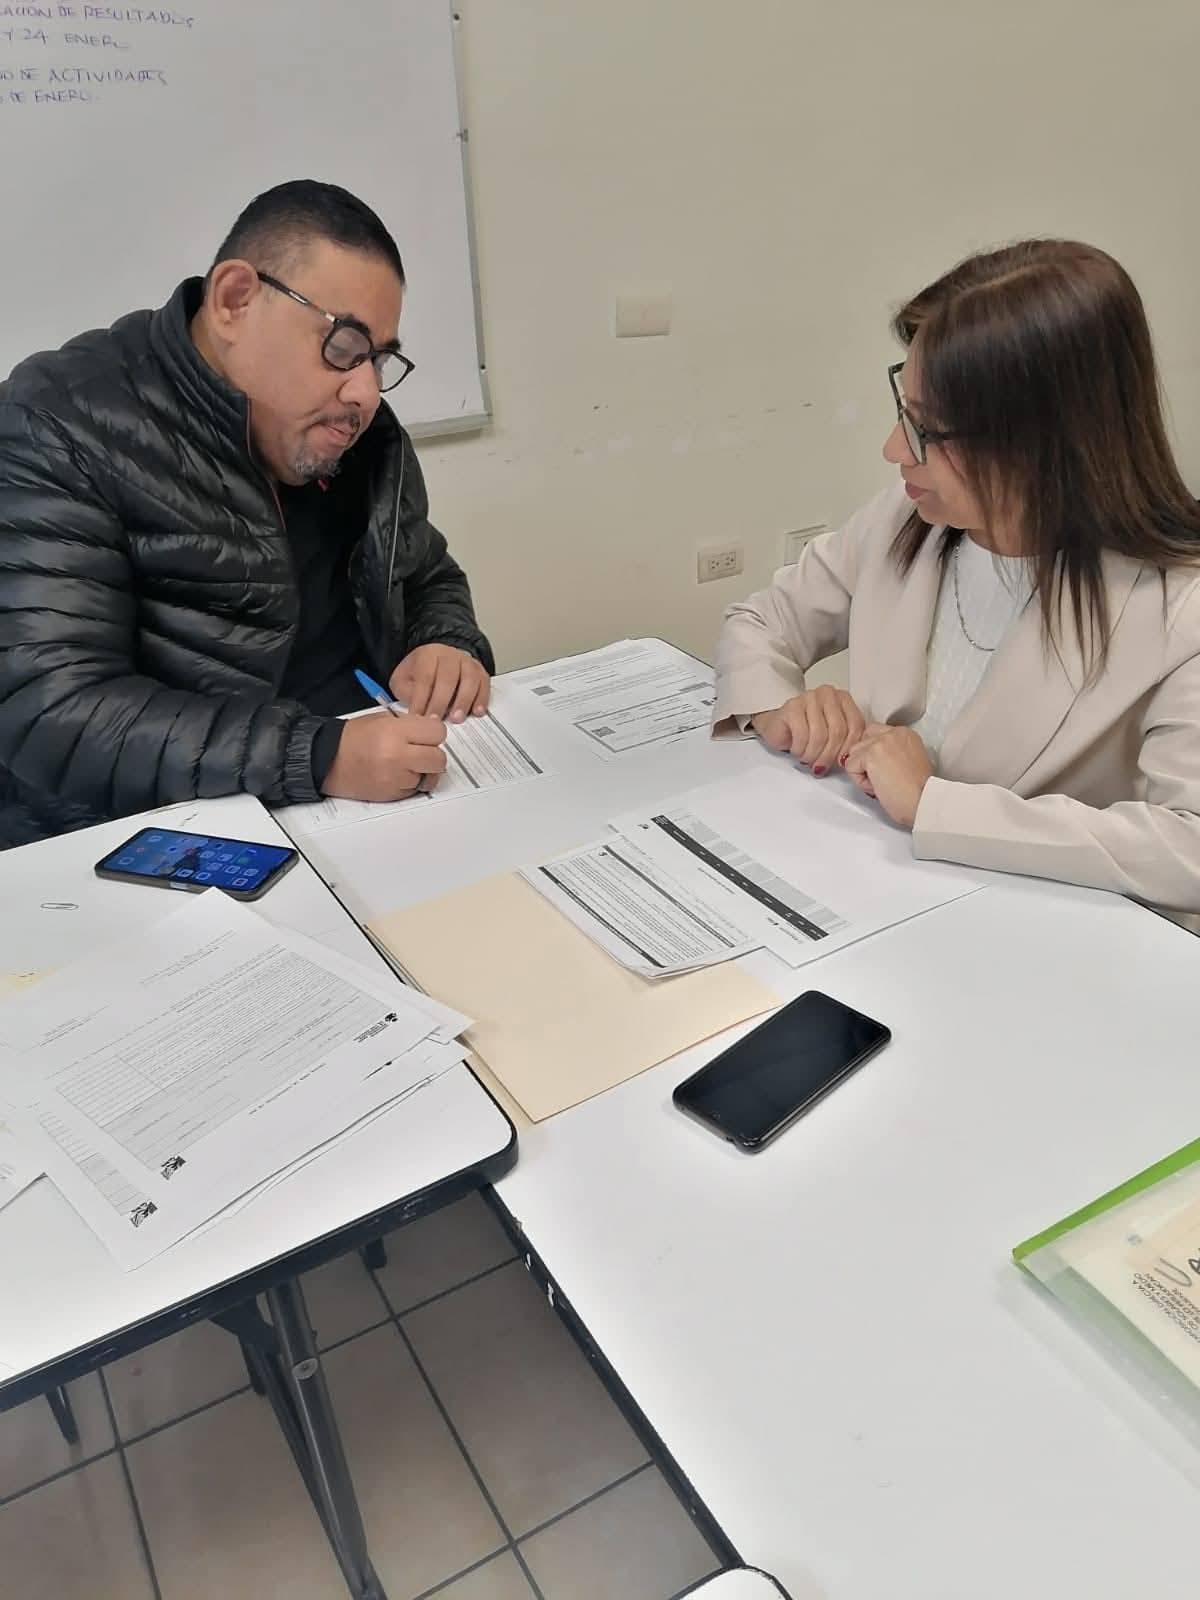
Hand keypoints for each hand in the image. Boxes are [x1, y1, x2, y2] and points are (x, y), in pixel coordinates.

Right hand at [321, 710, 447, 800]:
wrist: (327, 760)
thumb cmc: (352, 739)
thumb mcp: (382, 719)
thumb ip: (410, 725)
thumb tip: (432, 730)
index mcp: (395, 732)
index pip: (438, 733)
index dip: (434, 733)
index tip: (427, 734)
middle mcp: (398, 756)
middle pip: (439, 759)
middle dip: (433, 754)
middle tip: (421, 751)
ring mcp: (396, 778)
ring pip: (430, 777)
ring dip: (423, 771)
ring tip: (406, 763)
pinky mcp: (393, 795)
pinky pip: (416, 789)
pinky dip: (411, 783)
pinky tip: (397, 774)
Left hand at [390, 644, 489, 722]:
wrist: (438, 662)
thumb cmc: (419, 674)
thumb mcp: (404, 679)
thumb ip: (407, 692)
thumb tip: (416, 710)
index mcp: (429, 654)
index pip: (425, 676)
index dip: (421, 698)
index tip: (417, 717)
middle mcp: (450, 655)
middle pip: (448, 677)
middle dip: (441, 701)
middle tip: (436, 721)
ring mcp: (467, 663)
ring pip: (469, 679)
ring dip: (463, 701)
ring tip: (456, 719)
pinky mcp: (480, 672)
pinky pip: (484, 684)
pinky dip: (482, 698)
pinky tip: (477, 712)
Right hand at [750, 687, 866, 774]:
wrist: (778, 726)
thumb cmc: (807, 732)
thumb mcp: (833, 736)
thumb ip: (847, 739)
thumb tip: (854, 757)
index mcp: (843, 699)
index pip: (856, 725)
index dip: (849, 748)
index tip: (841, 761)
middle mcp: (828, 694)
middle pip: (838, 730)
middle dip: (830, 755)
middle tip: (821, 766)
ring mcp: (809, 698)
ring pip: (820, 734)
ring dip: (813, 754)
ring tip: (807, 759)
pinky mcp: (792, 706)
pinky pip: (802, 734)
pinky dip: (800, 749)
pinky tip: (797, 751)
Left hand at [843, 724, 933, 827]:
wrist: (924, 802)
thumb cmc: (920, 792)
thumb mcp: (909, 762)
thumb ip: (891, 753)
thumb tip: (868, 758)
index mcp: (905, 733)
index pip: (873, 734)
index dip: (873, 756)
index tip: (887, 771)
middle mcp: (894, 733)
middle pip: (861, 742)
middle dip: (865, 762)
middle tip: (884, 779)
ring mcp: (881, 742)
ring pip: (853, 754)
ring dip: (862, 773)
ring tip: (883, 784)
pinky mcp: (871, 755)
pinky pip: (850, 766)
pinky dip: (860, 782)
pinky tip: (879, 787)